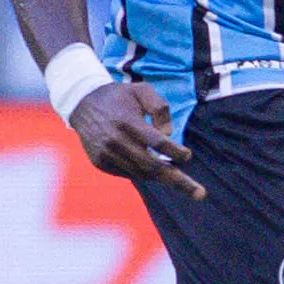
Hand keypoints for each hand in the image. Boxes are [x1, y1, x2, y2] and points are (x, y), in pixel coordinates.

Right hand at [69, 80, 207, 197]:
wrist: (82, 103)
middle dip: (178, 181)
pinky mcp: (101, 163)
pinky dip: (145, 174)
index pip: (157, 142)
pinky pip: (129, 174)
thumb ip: (161, 108)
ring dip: (163, 179)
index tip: (188, 155)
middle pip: (152, 166)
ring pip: (141, 173)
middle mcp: (115, 141)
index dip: (175, 152)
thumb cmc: (119, 96)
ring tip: (185, 184)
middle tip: (200, 194)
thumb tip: (169, 135)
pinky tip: (157, 172)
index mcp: (126, 121)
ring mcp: (106, 154)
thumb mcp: (142, 90)